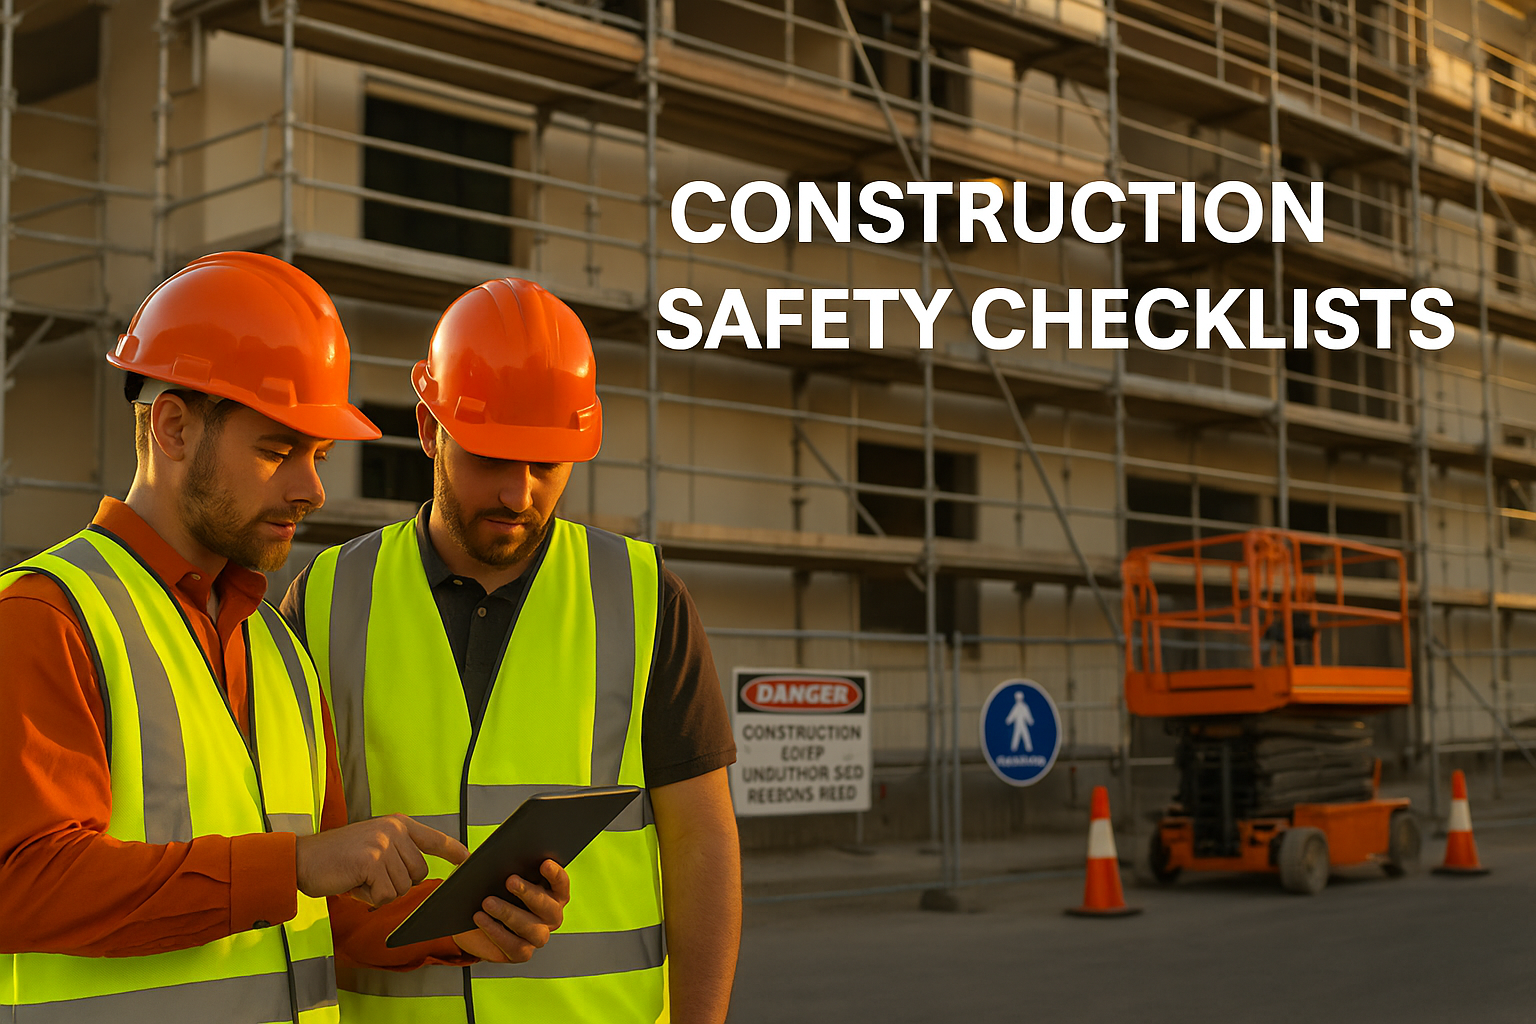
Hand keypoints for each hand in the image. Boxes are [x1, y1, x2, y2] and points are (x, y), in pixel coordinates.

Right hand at [295, 814, 468, 906]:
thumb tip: (418, 876)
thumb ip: (397, 855)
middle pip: (419, 874)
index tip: (468, 859)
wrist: (300, 859)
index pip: (433, 838)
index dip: (453, 850)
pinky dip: (368, 898)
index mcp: (397, 825)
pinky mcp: (373, 861)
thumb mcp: (372, 847)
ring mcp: (384, 844)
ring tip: (358, 877)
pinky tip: (352, 883)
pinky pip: (384, 895)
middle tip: (367, 876)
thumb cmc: (336, 859)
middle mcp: (394, 830)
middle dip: (395, 884)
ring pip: (402, 888)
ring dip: (379, 892)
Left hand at [452, 859, 569, 963]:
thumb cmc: (491, 890)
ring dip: (510, 914)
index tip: (544, 863)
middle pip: (550, 908)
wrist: (474, 918)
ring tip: (488, 902)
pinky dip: (497, 932)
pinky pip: (515, 947)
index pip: (561, 884)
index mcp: (551, 892)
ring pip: (534, 930)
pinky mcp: (521, 953)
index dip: (556, 875)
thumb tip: (484, 851)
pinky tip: (481, 919)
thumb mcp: (493, 872)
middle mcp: (549, 916)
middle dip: (530, 893)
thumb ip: (494, 861)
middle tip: (510, 880)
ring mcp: (537, 936)